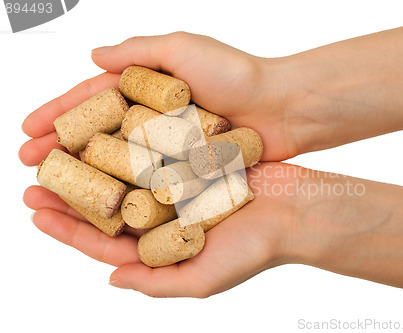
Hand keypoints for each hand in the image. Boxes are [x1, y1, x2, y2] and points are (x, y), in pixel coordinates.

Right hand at [20, 32, 300, 165]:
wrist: (283, 109)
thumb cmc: (238, 75)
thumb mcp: (184, 50)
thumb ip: (139, 52)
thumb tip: (92, 55)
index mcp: (148, 88)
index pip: (92, 101)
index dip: (58, 114)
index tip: (26, 130)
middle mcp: (154, 118)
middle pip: (98, 135)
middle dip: (61, 149)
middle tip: (28, 167)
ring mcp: (169, 146)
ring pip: (118, 163)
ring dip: (85, 175)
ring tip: (53, 189)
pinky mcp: (187, 169)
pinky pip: (148, 182)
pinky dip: (124, 191)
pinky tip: (99, 204)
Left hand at [24, 163, 304, 296]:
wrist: (296, 209)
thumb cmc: (256, 249)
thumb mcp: (204, 279)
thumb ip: (157, 284)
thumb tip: (111, 277)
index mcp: (163, 249)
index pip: (106, 242)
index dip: (68, 230)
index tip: (36, 212)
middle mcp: (165, 218)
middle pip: (109, 207)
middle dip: (70, 195)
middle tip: (33, 179)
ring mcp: (177, 189)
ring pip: (126, 176)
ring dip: (94, 165)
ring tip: (61, 151)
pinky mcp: (190, 163)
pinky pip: (154, 153)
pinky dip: (130, 144)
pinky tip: (106, 131)